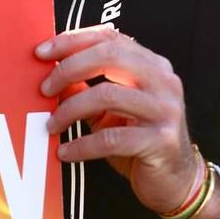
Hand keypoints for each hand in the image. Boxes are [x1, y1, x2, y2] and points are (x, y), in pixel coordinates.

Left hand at [36, 26, 199, 214]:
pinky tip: (67, 152)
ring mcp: (164, 110)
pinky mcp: (160, 141)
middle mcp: (163, 82)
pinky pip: (110, 138)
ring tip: (53, 125)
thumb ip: (87, 89)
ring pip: (107, 95)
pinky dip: (82, 145)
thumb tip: (52, 77)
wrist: (176, 180)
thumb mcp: (112, 111)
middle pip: (109, 55)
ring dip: (70, 109)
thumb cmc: (142, 142)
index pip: (110, 38)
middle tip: (45, 88)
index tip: (43, 52)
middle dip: (69, 68)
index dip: (73, 40)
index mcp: (152, 66)